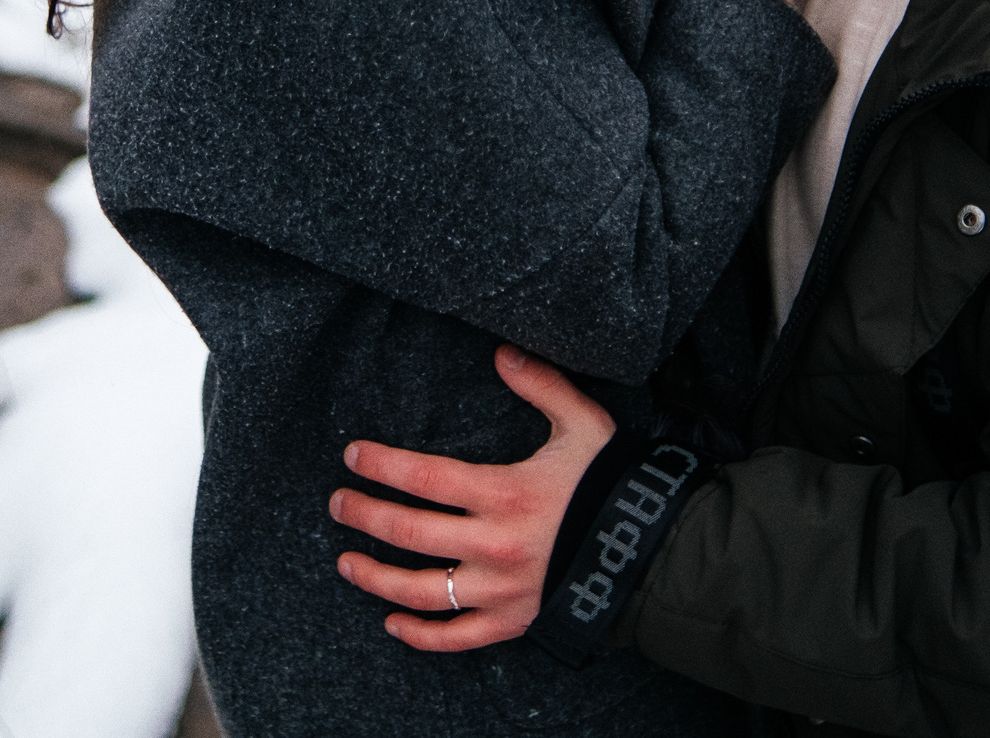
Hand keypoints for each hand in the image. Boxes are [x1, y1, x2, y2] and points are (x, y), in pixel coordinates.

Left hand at [330, 346, 613, 651]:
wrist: (652, 552)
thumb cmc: (611, 483)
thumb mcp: (585, 425)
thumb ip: (543, 386)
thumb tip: (502, 352)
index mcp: (506, 494)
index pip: (425, 478)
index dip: (382, 466)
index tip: (351, 455)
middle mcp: (495, 546)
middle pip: (410, 533)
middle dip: (365, 516)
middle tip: (337, 503)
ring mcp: (501, 591)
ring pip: (421, 591)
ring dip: (376, 578)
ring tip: (345, 561)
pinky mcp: (512, 623)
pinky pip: (456, 638)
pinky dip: (420, 635)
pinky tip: (392, 623)